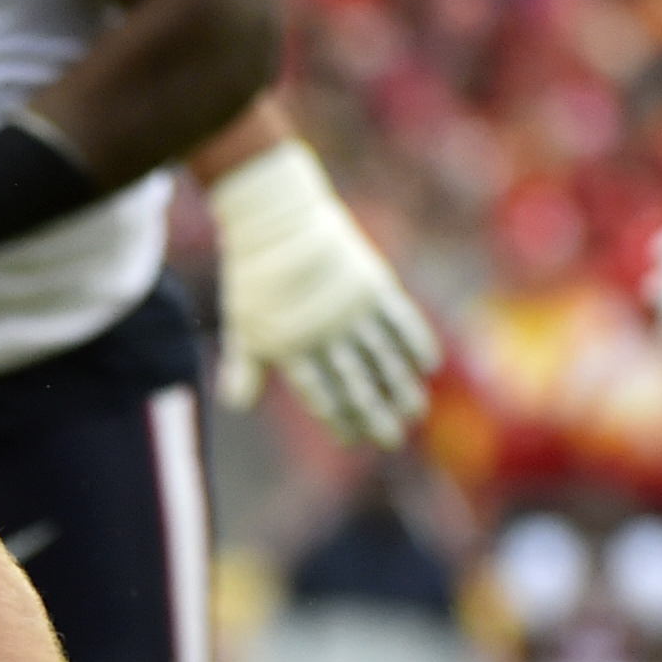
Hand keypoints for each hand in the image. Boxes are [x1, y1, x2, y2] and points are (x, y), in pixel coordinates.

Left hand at [207, 138, 439, 448]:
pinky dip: (415, 342)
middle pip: (355, 382)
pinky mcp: (373, 285)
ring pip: (382, 357)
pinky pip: (401, 320)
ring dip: (400, 386)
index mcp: (291, 345)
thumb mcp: (242, 323)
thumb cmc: (255, 277)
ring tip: (415, 412)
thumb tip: (234, 406)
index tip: (350, 440)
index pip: (318, 393)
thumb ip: (242, 365)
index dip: (336, 419)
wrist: (277, 220)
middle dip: (374, 414)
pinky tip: (427, 365)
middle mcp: (325, 332)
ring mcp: (352, 309)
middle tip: (391, 440)